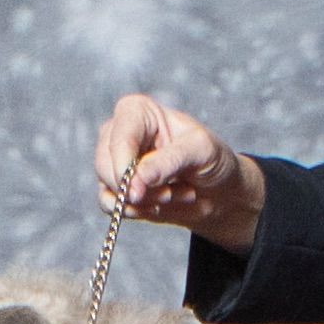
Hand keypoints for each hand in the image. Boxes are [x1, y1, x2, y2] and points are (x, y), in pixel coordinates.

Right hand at [96, 94, 266, 251]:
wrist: (218, 190)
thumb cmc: (211, 159)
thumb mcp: (200, 151)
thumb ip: (169, 161)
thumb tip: (136, 178)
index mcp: (138, 112)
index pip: (119, 138)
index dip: (124, 166)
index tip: (138, 191)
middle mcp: (119, 133)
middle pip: (105, 165)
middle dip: (139, 188)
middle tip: (170, 194)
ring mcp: (114, 162)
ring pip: (109, 188)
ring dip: (143, 201)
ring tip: (175, 195)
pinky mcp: (115, 188)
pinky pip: (110, 206)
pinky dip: (136, 212)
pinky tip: (159, 206)